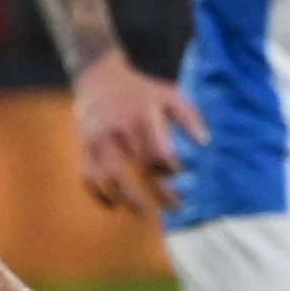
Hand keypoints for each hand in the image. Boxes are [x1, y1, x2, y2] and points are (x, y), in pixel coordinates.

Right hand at [67, 52, 200, 216]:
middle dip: (158, 192)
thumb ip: (190, 117)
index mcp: (142, 116)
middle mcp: (119, 129)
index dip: (171, 169)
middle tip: (174, 208)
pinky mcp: (84, 147)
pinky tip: (114, 205)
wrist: (98, 77)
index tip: (181, 177)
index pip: (158, 152)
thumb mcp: (169, 95)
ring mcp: (97, 139)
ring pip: (110, 178)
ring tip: (144, 213)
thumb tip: (205, 143)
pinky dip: (100, 195)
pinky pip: (88, 177)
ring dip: (128, 200)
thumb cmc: (141, 91)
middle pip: (138, 169)